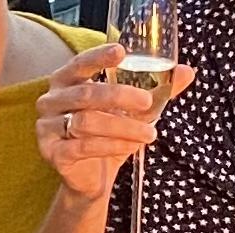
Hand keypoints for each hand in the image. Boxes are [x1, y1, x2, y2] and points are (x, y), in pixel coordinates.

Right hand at [35, 44, 194, 199]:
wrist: (90, 179)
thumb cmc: (107, 137)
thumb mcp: (132, 113)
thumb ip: (157, 92)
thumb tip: (187, 72)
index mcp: (65, 83)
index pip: (79, 64)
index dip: (98, 57)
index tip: (122, 52)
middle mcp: (50, 102)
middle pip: (85, 94)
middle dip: (119, 96)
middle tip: (147, 102)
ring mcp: (47, 128)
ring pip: (86, 122)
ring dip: (122, 127)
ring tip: (149, 134)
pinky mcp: (52, 152)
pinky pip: (83, 146)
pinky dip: (111, 145)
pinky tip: (131, 146)